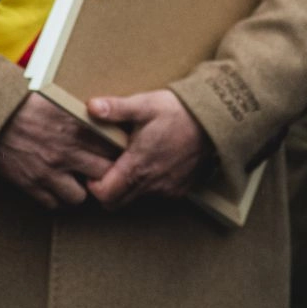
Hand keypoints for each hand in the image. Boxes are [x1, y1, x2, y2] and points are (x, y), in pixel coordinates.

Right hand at [0, 94, 118, 208]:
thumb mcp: (59, 100)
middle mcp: (66, 151)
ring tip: (76, 182)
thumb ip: (82, 112)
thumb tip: (105, 114)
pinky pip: (53, 204)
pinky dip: (56, 199)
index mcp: (76, 127)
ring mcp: (48, 170)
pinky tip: (55, 188)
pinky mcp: (31, 183)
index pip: (112, 147)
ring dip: (79, 191)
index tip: (115, 153)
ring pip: (80, 196)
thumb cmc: (24, 103)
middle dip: (104, 174)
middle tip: (99, 172)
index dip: (116, 152)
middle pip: (103, 174)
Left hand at [85, 90, 208, 210]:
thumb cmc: (179, 112)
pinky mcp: (180, 189)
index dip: (94, 185)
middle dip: (108, 189)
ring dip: (129, 186)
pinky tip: (154, 163)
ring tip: (133, 160)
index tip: (95, 170)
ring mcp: (167, 189)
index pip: (104, 195)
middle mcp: (152, 183)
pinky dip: (149, 185)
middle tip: (110, 167)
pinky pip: (157, 195)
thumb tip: (91, 106)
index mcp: (138, 166)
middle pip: (117, 203)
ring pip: (136, 199)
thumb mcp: (145, 104)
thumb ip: (116, 108)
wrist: (215, 121)